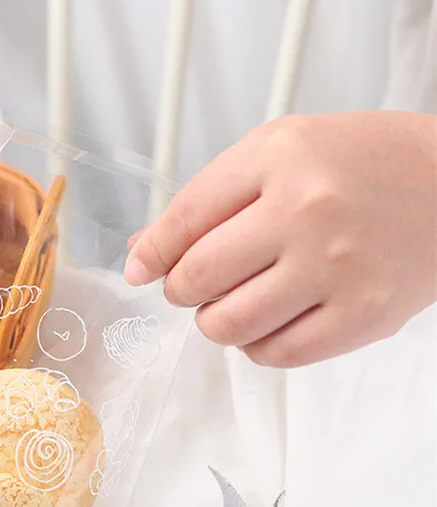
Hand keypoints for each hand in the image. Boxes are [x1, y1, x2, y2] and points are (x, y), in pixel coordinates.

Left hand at [125, 112, 436, 366]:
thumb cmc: (361, 163)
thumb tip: (144, 250)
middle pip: (199, 277)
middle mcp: (307, 210)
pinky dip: (256, 345)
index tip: (139, 269)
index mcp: (280, 156)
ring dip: (213, 321)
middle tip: (191, 285)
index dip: (153, 252)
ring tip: (229, 303)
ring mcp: (339, 267)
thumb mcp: (279, 151)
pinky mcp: (366, 315)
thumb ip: (210, 199)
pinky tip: (266, 321)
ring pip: (230, 325)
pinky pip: (278, 354)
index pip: (186, 217)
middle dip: (180, 289)